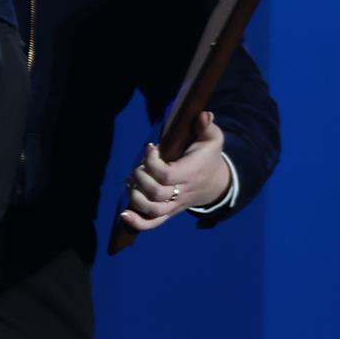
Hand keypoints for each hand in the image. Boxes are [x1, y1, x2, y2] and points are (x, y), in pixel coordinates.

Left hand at [118, 111, 231, 236]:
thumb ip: (206, 127)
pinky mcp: (169, 212)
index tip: (150, 148)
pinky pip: (153, 223)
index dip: (152, 162)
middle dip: (140, 177)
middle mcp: (182, 192)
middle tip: (139, 166)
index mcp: (191, 173)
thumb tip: (204, 114)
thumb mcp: (212, 140)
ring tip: (133, 182)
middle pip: (155, 193)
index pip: (166, 175)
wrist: (215, 183)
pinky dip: (138, 223)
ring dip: (136, 196)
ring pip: (152, 209)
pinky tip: (124, 215)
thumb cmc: (207, 157)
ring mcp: (175, 205)